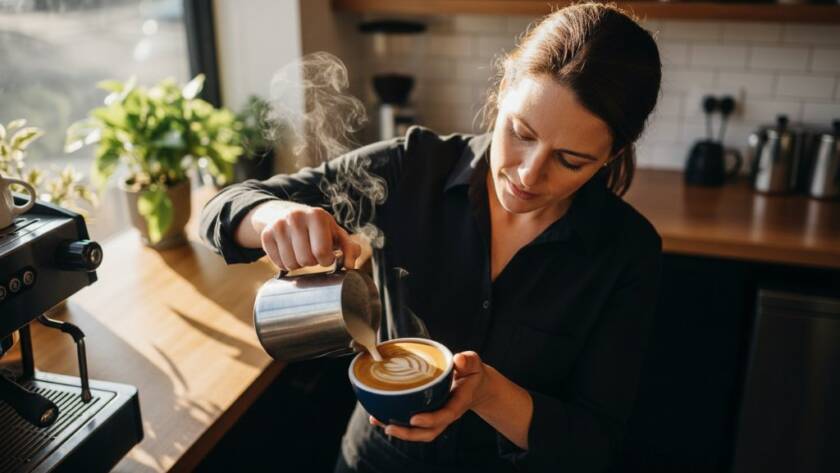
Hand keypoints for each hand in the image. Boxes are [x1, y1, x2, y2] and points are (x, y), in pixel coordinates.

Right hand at [253, 201, 361, 270]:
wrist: (289, 214)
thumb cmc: (320, 229)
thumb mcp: (337, 234)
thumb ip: (350, 249)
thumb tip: (351, 266)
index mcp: (317, 215)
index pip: (321, 252)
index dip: (326, 260)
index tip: (326, 256)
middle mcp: (296, 217)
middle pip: (305, 260)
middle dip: (312, 262)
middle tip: (313, 253)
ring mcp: (278, 225)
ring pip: (290, 264)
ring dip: (298, 264)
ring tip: (301, 252)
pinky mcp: (266, 234)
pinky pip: (277, 263)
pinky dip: (284, 264)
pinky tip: (289, 253)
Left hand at [369, 351, 494, 441]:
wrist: (474, 385)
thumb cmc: (471, 373)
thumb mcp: (473, 364)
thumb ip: (468, 361)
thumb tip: (458, 360)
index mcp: (458, 403)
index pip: (445, 416)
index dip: (430, 420)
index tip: (414, 419)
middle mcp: (445, 414)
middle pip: (428, 432)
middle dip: (408, 433)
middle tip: (389, 427)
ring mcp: (436, 416)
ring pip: (418, 431)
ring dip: (398, 430)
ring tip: (378, 421)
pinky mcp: (427, 413)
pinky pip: (412, 423)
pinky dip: (395, 421)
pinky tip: (378, 416)